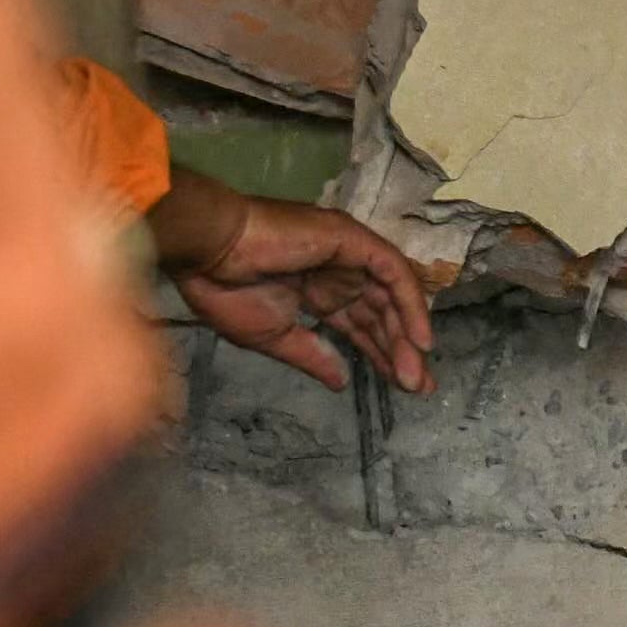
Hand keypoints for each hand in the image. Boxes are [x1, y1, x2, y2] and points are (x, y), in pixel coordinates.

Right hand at [149, 176, 437, 393]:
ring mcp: (347, 253)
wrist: (208, 251)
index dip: (380, 354)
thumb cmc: (227, 290)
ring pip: (390, 296)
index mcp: (315, 292)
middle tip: (418, 387)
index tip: (402, 386)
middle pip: (379, 314)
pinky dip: (410, 304)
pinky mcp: (352, 240)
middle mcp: (336, 272)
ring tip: (415, 373)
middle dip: (399, 350)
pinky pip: (393, 272)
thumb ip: (312, 355)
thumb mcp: (273, 336)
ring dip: (406, 334)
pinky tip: (418, 338)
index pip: (358, 326)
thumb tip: (340, 381)